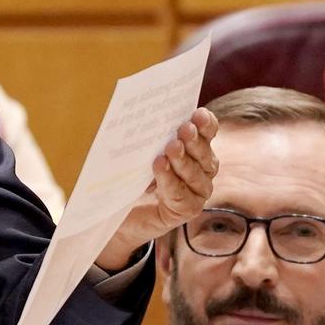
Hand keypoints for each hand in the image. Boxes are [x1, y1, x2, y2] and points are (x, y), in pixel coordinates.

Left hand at [96, 107, 220, 269]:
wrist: (117, 211)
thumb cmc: (129, 175)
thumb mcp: (136, 151)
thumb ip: (145, 136)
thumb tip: (137, 115)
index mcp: (194, 149)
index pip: (207, 134)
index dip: (206, 124)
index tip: (198, 114)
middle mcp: (201, 170)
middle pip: (204, 154)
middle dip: (195, 141)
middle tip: (184, 129)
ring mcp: (196, 192)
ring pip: (195, 175)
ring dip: (183, 160)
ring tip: (171, 147)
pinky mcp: (186, 210)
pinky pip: (182, 196)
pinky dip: (171, 181)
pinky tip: (160, 167)